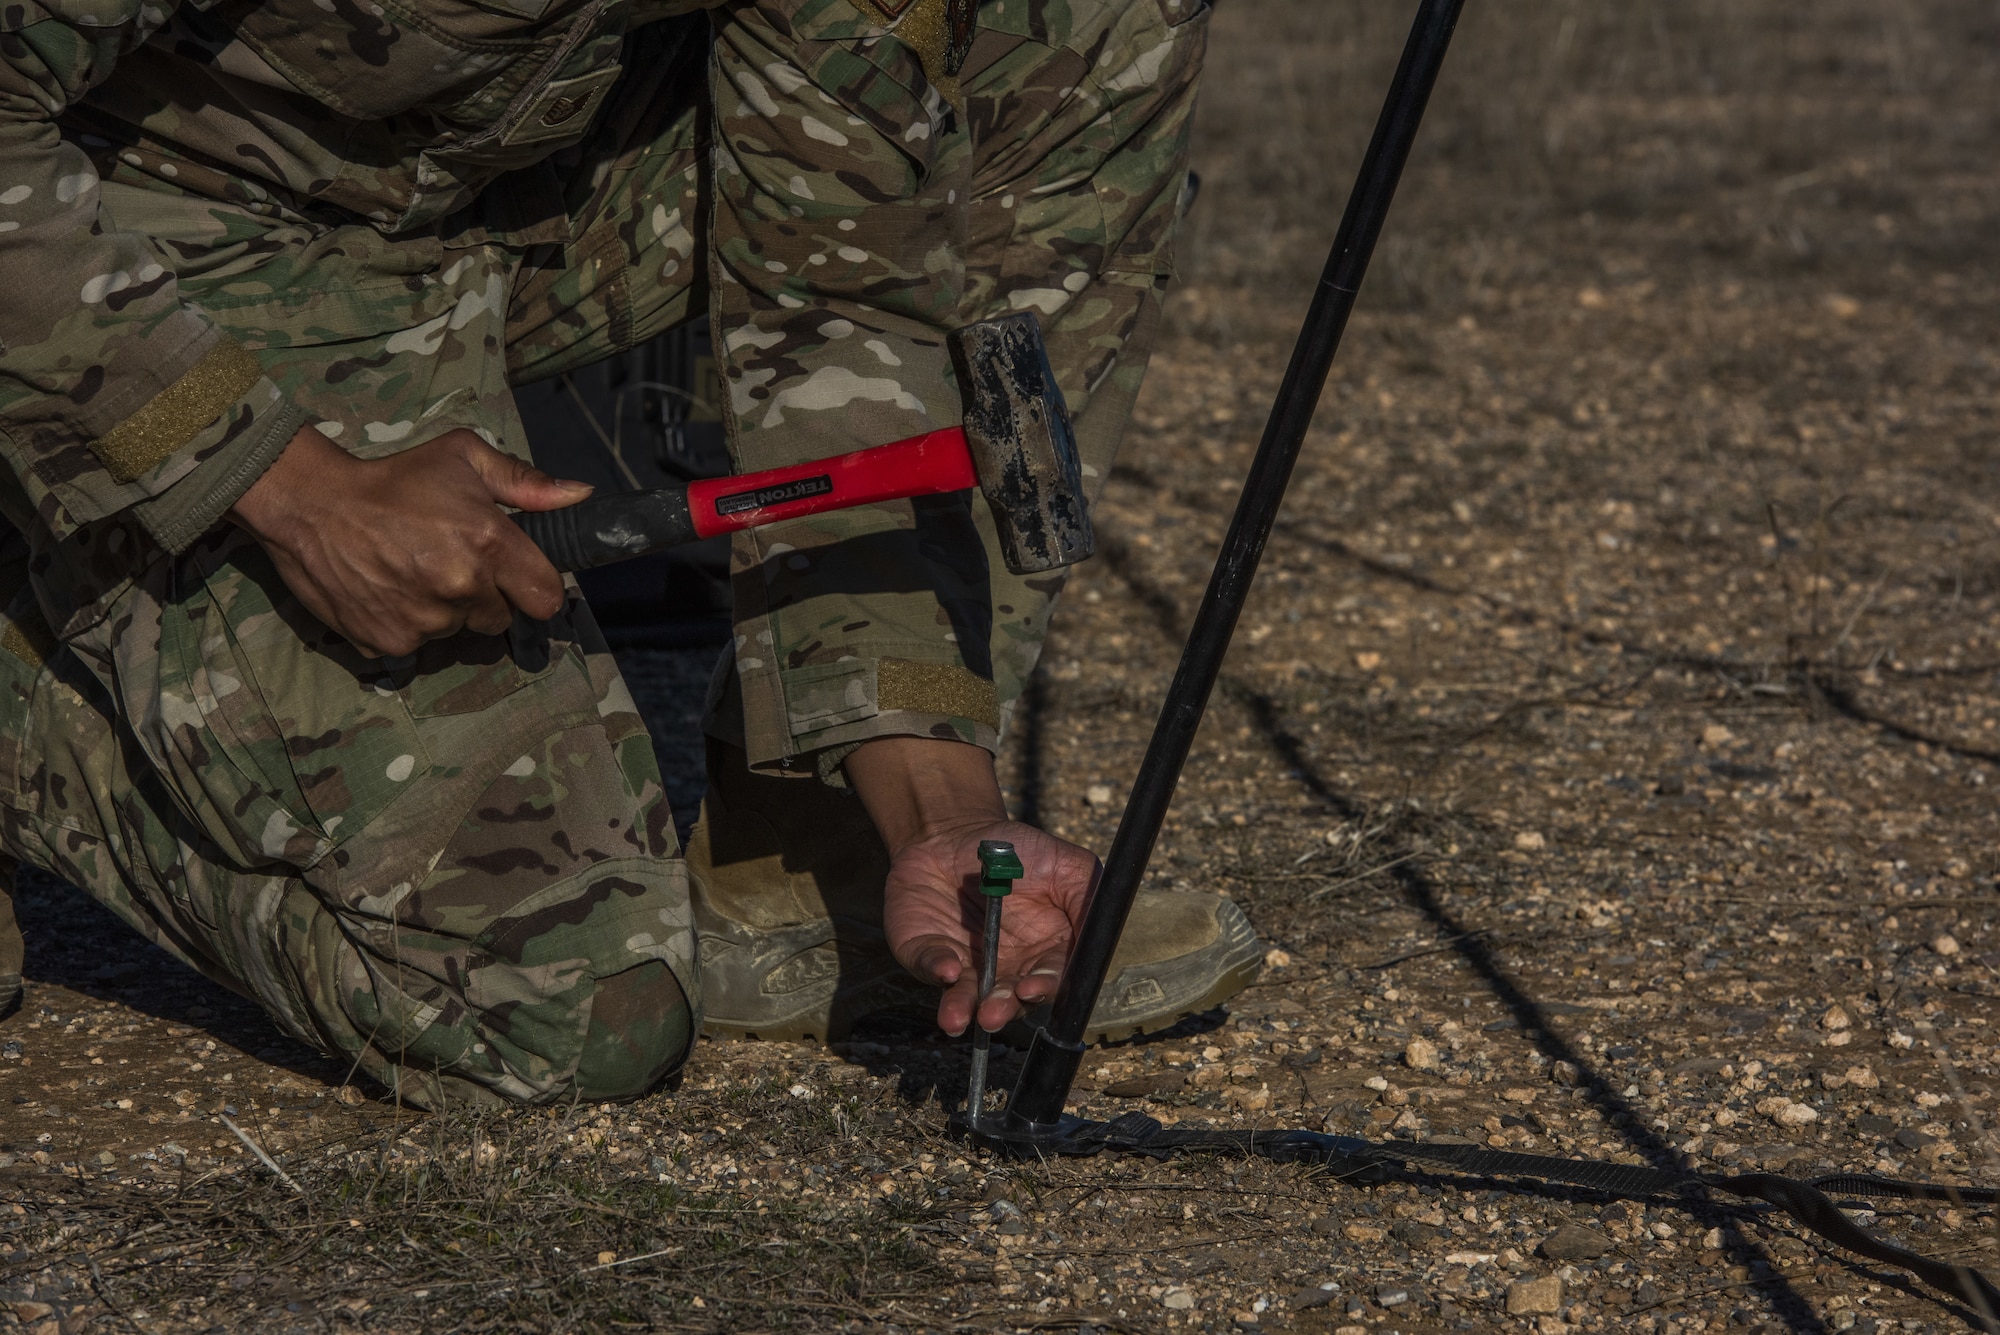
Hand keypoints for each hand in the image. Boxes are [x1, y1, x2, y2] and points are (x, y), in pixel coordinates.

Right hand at [226, 425, 590, 657]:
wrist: (311, 504)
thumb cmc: (394, 477)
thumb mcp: (462, 458)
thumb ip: (526, 482)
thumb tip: (580, 496)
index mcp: (489, 543)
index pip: (546, 597)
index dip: (534, 587)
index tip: (517, 576)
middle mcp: (462, 587)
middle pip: (501, 618)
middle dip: (486, 597)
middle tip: (450, 563)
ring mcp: (425, 620)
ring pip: (457, 630)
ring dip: (445, 610)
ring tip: (411, 570)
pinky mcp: (389, 642)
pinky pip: (417, 644)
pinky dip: (407, 623)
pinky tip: (386, 589)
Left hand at [846, 736, 1101, 1036]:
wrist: (958, 834)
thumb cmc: (1018, 851)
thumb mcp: (1067, 865)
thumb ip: (1089, 896)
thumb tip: (1099, 932)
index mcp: (1045, 951)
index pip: (1050, 980)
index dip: (1042, 988)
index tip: (1030, 988)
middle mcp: (1007, 967)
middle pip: (1008, 999)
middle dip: (1001, 1009)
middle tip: (992, 1014)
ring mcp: (967, 964)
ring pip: (967, 996)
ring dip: (963, 1008)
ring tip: (957, 1017)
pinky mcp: (929, 953)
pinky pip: (930, 966)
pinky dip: (936, 968)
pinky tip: (945, 968)